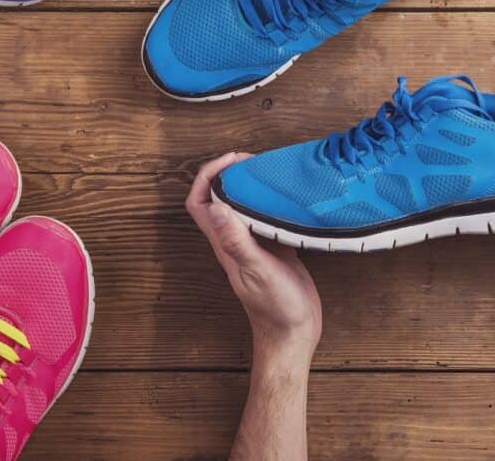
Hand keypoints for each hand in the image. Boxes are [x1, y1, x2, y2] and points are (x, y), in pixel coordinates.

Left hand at [186, 153, 322, 360]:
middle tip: (254, 159)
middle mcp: (235, 241)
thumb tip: (216, 207)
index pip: (200, 203)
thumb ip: (237, 241)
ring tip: (271, 171)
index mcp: (225, 244)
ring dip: (252, 187)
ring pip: (244, 208)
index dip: (208, 176)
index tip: (232, 160)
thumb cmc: (276, 308)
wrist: (294, 334)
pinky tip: (290, 197)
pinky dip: (273, 204)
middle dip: (230, 174)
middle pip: (220, 200)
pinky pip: (268, 219)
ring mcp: (255, 246)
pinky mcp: (275, 250)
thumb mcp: (257, 271)